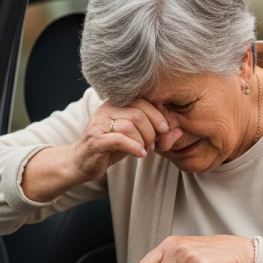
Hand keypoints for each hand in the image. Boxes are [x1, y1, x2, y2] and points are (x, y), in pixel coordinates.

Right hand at [67, 99, 181, 182]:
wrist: (82, 162)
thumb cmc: (112, 147)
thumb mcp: (137, 137)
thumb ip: (157, 133)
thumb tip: (180, 130)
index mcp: (117, 103)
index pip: (143, 100)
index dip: (158, 114)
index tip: (165, 128)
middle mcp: (107, 109)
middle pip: (138, 112)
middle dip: (152, 129)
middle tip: (154, 143)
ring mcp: (99, 123)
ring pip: (130, 125)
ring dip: (144, 140)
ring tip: (146, 149)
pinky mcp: (96, 140)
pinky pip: (120, 139)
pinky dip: (134, 147)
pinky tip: (141, 154)